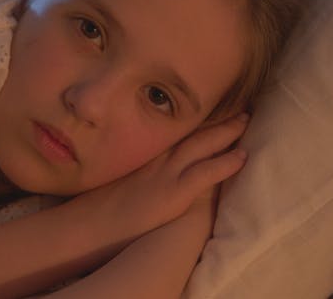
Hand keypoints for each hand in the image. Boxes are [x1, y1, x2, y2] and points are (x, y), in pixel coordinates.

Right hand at [84, 113, 248, 239]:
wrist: (86, 226)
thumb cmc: (95, 208)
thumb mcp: (114, 180)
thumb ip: (132, 172)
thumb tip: (141, 173)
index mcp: (143, 154)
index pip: (174, 131)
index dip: (195, 119)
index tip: (213, 106)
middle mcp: (156, 158)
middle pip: (191, 131)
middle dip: (216, 118)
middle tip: (239, 106)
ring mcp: (165, 174)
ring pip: (202, 144)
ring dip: (226, 131)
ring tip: (246, 119)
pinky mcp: (173, 193)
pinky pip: (205, 173)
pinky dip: (225, 164)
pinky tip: (243, 157)